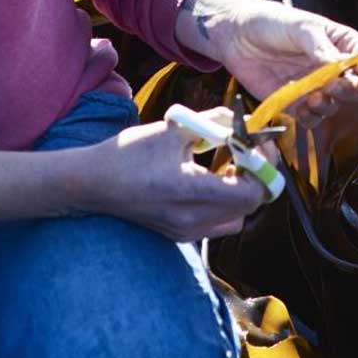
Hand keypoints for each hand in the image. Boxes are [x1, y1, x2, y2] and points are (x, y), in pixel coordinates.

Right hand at [65, 114, 264, 240]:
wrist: (94, 183)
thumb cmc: (130, 152)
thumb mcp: (175, 128)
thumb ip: (216, 122)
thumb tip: (247, 120)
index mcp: (188, 190)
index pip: (250, 193)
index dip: (263, 168)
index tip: (258, 146)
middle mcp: (190, 219)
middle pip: (250, 206)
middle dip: (256, 177)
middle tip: (248, 153)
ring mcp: (186, 232)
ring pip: (238, 218)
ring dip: (243, 193)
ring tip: (229, 167)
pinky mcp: (182, 237)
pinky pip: (220, 224)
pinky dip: (226, 204)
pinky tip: (212, 181)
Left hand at [178, 0, 357, 118]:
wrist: (235, 35)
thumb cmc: (270, 22)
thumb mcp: (300, 26)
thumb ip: (321, 47)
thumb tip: (340, 66)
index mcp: (339, 44)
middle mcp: (331, 67)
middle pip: (356, 88)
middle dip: (350, 90)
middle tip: (334, 84)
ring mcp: (314, 86)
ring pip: (335, 105)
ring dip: (329, 104)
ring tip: (314, 96)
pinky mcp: (295, 102)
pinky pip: (311, 118)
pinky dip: (312, 118)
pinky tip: (304, 108)